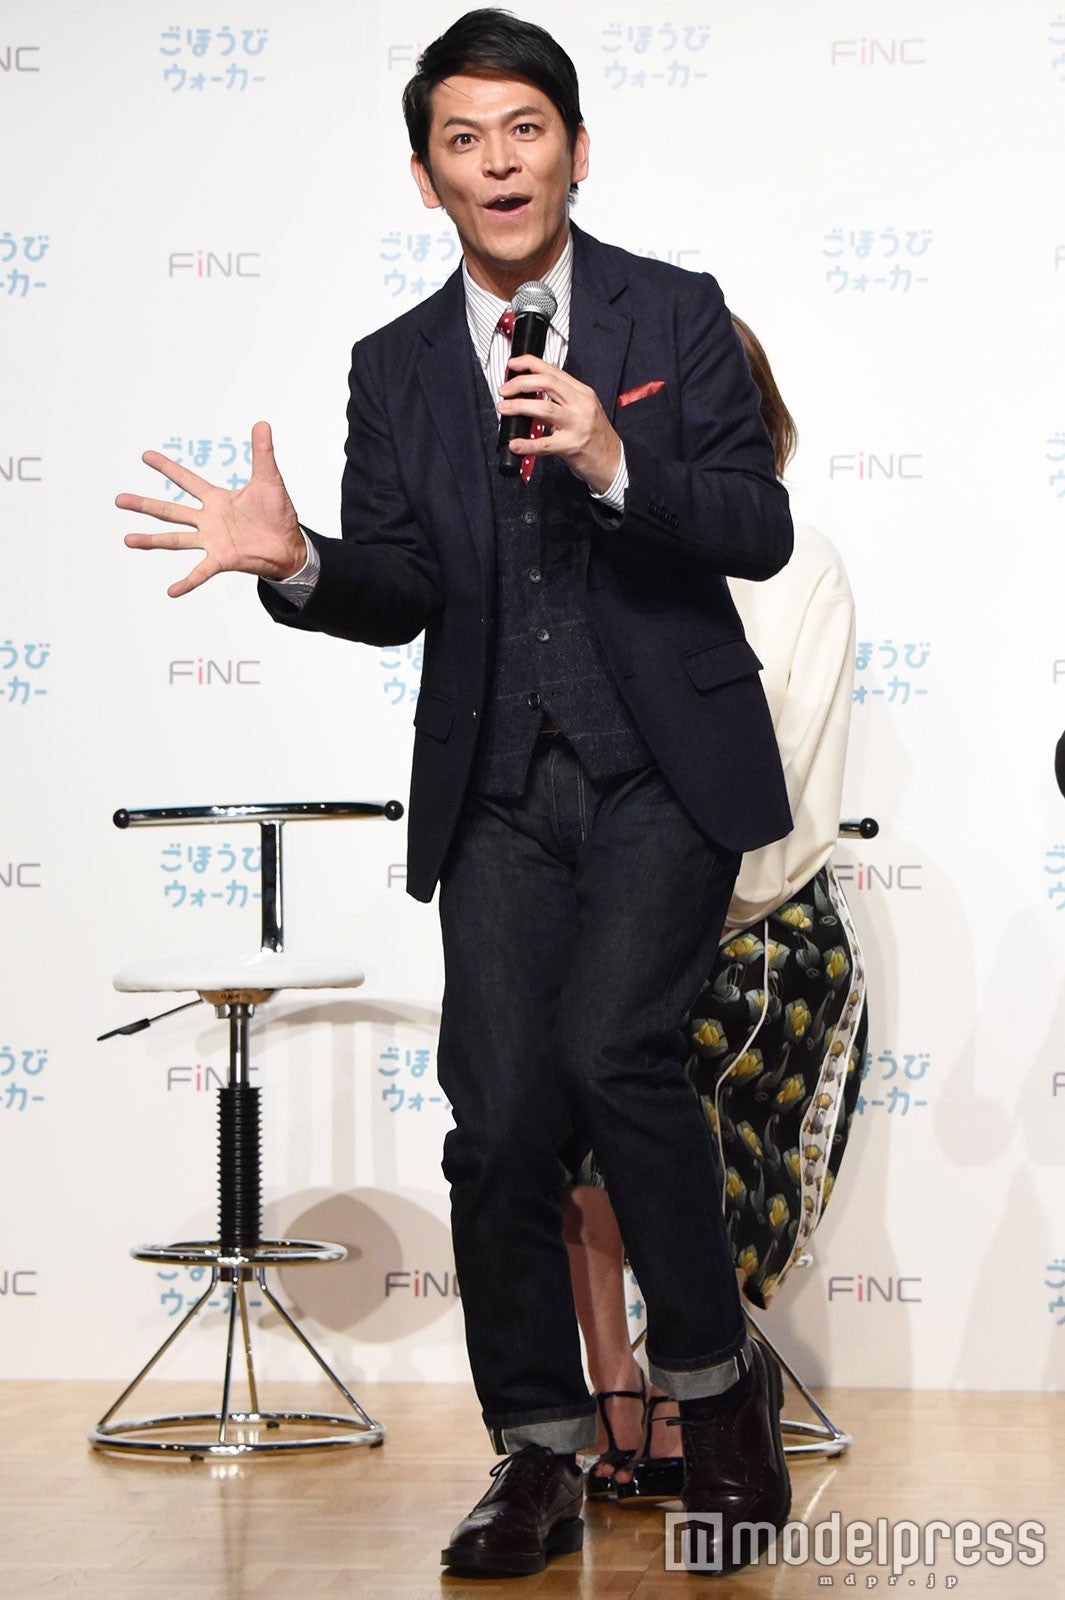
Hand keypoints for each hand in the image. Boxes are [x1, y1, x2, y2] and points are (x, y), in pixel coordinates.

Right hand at [118, 420, 306, 597]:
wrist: (290, 545)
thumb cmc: (278, 514)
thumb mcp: (270, 480)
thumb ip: (263, 453)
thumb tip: (262, 423)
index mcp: (216, 499)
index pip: (186, 480)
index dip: (167, 467)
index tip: (145, 455)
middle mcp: (208, 520)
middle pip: (170, 510)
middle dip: (144, 504)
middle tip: (119, 499)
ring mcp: (212, 541)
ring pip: (175, 539)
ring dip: (151, 540)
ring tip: (128, 540)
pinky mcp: (222, 560)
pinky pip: (200, 572)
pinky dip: (187, 582)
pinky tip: (171, 591)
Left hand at [498, 356, 621, 494]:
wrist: (614, 462)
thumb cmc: (595, 437)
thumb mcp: (581, 411)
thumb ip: (559, 401)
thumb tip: (528, 395)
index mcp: (582, 393)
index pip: (553, 371)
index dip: (530, 364)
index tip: (512, 365)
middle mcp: (581, 405)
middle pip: (547, 383)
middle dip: (521, 383)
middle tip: (504, 390)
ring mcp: (577, 425)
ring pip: (544, 408)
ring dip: (519, 406)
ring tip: (504, 409)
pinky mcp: (572, 447)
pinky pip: (545, 444)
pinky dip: (527, 444)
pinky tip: (515, 444)